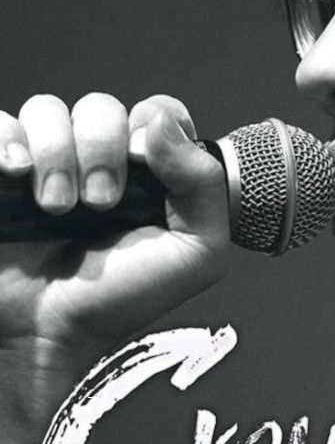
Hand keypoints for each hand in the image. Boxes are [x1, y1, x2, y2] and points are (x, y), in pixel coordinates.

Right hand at [0, 92, 230, 367]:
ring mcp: (46, 164)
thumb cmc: (121, 299)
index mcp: (148, 174)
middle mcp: (97, 161)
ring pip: (48, 109)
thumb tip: (163, 123)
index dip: (152, 126)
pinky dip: (7, 141)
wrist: (50, 335)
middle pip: (101, 108)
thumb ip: (205, 187)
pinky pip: (0, 123)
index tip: (145, 164)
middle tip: (100, 204)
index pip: (156, 112)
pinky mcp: (2, 173)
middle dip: (102, 150)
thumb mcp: (194, 255)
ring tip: (57, 209)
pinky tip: (15, 175)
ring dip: (56, 155)